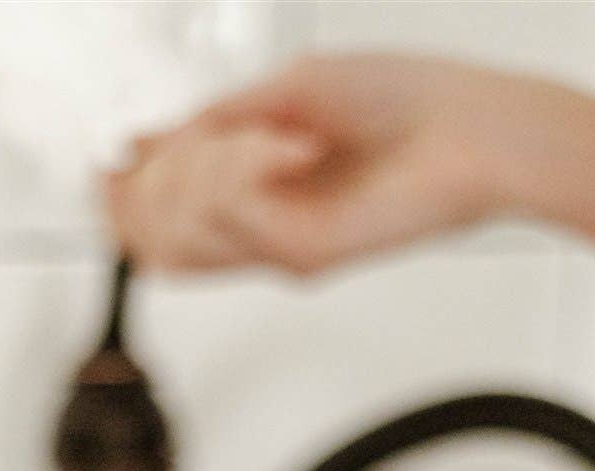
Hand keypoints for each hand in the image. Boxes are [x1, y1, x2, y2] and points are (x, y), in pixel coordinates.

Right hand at [104, 53, 594, 276]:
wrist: (476, 135)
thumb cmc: (410, 104)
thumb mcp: (291, 92)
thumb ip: (218, 121)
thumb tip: (148, 138)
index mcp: (257, 192)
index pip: (155, 217)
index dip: (120, 188)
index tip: (119, 153)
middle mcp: (262, 228)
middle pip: (150, 233)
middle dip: (153, 172)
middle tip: (204, 136)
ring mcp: (279, 245)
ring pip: (177, 223)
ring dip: (201, 162)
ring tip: (270, 135)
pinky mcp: (301, 254)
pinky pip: (225, 205)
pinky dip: (244, 162)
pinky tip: (292, 145)